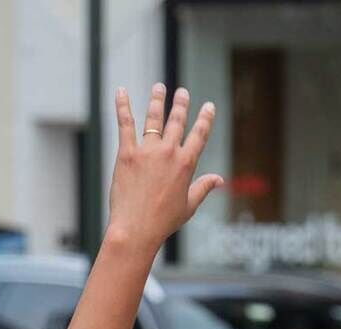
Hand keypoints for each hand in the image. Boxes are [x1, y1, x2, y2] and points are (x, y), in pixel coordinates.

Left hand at [106, 84, 221, 251]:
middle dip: (181, 104)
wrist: (136, 230)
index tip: (209, 106)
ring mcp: (147, 151)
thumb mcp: (188, 206)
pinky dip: (123, 106)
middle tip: (183, 92)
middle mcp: (169, 153)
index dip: (205, 119)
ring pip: (154, 118)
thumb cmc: (163, 222)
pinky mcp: (127, 154)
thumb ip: (203, 188)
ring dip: (158, 100)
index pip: (199, 135)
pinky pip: (125, 124)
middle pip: (177, 121)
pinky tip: (121, 91)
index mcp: (186, 164)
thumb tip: (219, 179)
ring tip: (160, 87)